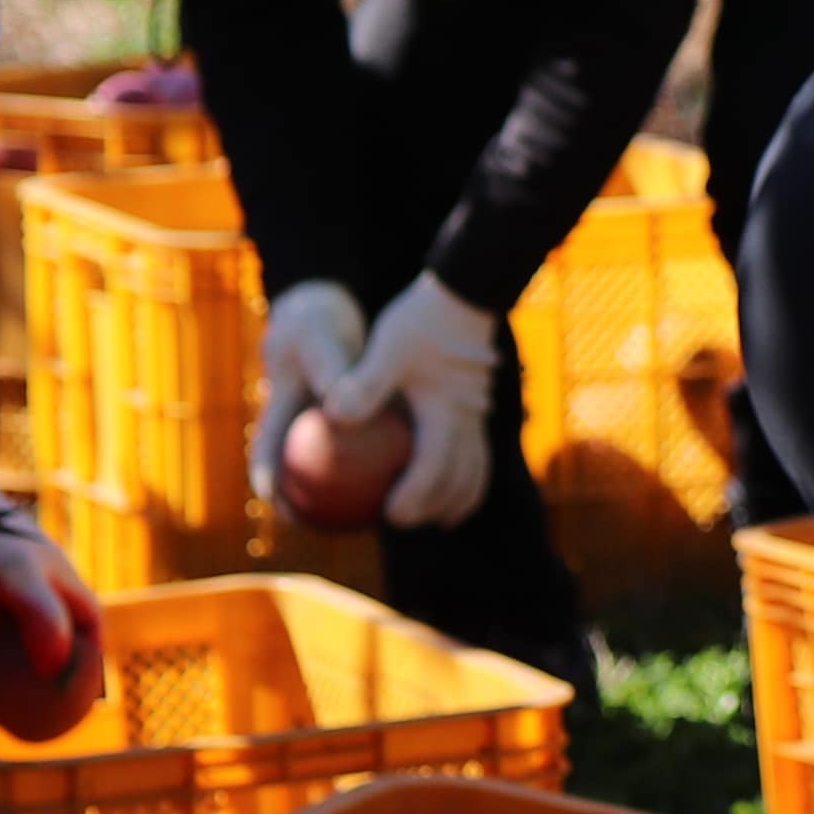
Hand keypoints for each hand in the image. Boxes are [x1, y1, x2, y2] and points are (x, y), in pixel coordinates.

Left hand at [0, 514, 107, 714]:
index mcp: (57, 578)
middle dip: (39, 687)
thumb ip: (44, 616)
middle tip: (35, 723)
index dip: (91, 661)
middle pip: (43, 647)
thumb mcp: (20, 573)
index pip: (87, 625)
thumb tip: (58, 670)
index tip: (83, 697)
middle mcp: (27, 591)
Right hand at [252, 282, 369, 514]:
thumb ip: (330, 368)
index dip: (268, 482)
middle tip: (330, 527)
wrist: (326, 308)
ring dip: (345, 497)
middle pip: (294, 474)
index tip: (277, 506)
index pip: (266, 453)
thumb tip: (340, 408)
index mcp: (279, 411)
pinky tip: (414, 482)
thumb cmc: (317, 321)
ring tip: (380, 518)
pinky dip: (379, 469)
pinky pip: (360, 456)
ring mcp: (317, 430)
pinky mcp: (343, 428)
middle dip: (303, 507)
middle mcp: (296, 428)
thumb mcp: (319, 338)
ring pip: (328, 472)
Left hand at [327, 278, 512, 529]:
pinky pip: (479, 454)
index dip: (415, 497)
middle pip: (460, 480)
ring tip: (436, 518)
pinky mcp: (478, 407)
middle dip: (434, 508)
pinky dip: (467, 477)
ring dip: (457, 498)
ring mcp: (478, 416)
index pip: (435, 468)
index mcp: (447, 413)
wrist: (466, 292)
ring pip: (476, 471)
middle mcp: (468, 421)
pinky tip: (448, 482)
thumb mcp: (386, 347)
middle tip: (400, 522)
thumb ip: (364, 383)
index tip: (389, 515)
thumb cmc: (420, 319)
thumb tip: (334, 415)